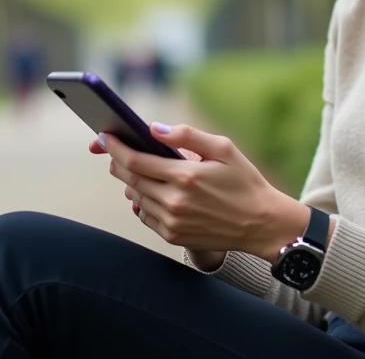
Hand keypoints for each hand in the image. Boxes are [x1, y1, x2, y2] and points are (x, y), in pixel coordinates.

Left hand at [90, 124, 308, 261]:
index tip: (103, 137)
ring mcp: (172, 222)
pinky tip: (150, 191)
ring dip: (130, 181)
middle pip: (130, 178)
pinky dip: (141, 201)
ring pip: (135, 197)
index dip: (115, 148)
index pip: (136, 160)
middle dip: (118, 162)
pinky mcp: (173, 236)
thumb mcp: (223, 149)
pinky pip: (145, 216)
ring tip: (134, 169)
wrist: (261, 224)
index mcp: (186, 176)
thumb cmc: (244, 181)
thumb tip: (153, 129)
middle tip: (114, 150)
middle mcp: (175, 201)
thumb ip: (187, 136)